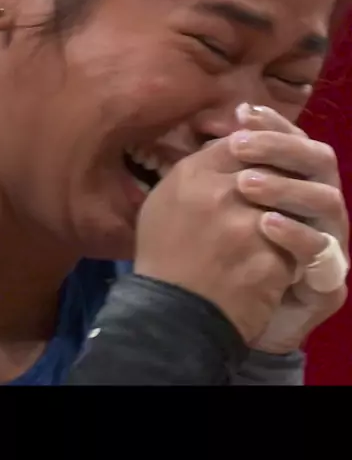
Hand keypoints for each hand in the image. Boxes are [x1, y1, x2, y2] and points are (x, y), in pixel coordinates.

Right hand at [134, 136, 295, 345]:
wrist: (172, 316)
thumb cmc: (163, 256)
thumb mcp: (164, 201)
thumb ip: (195, 169)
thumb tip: (225, 145)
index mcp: (192, 175)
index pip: (239, 143)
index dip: (254, 151)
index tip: (259, 164)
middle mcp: (221, 193)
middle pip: (268, 169)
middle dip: (276, 181)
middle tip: (274, 199)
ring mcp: (249, 226)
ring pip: (286, 204)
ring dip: (286, 215)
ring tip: (275, 232)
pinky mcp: (272, 259)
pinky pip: (296, 242)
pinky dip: (289, 251)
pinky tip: (273, 262)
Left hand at [229, 104, 348, 353]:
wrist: (220, 323)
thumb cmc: (219, 256)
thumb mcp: (216, 206)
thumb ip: (221, 168)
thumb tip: (215, 124)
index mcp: (297, 186)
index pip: (296, 143)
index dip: (275, 125)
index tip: (243, 113)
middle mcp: (319, 210)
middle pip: (320, 162)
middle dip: (281, 148)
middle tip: (239, 145)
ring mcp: (330, 245)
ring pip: (328, 201)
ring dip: (286, 187)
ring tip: (245, 184)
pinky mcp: (329, 284)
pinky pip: (324, 255)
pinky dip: (295, 235)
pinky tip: (265, 224)